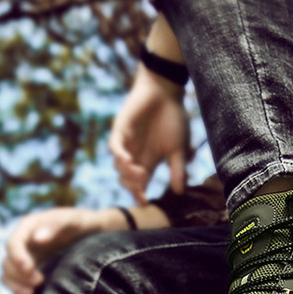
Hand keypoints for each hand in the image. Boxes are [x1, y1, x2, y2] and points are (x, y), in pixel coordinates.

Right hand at [2, 207, 109, 293]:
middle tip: (40, 281)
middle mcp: (23, 244)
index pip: (13, 244)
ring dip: (16, 287)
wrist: (92, 234)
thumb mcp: (73, 221)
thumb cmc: (81, 224)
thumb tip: (37, 238)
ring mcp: (25, 259)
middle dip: (19, 275)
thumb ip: (55, 226)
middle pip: (8, 262)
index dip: (17, 257)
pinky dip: (18, 293)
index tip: (29, 269)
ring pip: (8, 275)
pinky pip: (15, 285)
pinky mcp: (29, 273)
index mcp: (28, 227)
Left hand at [108, 65, 189, 203]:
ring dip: (127, 173)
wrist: (165, 91)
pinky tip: (127, 160)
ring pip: (119, 166)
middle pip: (127, 180)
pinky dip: (119, 156)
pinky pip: (114, 148)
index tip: (145, 202)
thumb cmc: (173, 117)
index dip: (140, 195)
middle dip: (132, 186)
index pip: (141, 185)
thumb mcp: (178, 148)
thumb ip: (177, 169)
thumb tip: (179, 193)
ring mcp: (126, 144)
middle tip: (143, 185)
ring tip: (140, 173)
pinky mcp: (120, 131)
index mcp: (149, 162)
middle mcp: (135, 156)